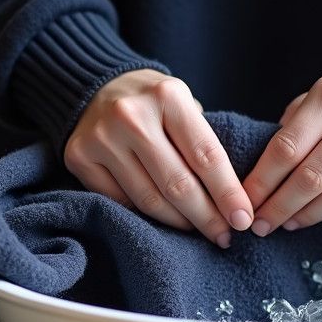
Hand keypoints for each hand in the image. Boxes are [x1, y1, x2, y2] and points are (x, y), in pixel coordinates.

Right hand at [64, 70, 253, 247]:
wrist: (94, 86)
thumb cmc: (152, 102)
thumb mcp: (182, 103)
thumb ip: (202, 141)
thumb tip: (232, 200)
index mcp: (167, 96)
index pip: (206, 155)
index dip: (228, 193)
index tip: (242, 219)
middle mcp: (131, 116)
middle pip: (178, 184)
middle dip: (207, 217)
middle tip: (224, 235)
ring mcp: (102, 138)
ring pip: (149, 199)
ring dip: (179, 222)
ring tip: (197, 230)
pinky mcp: (79, 158)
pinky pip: (120, 201)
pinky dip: (145, 216)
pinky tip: (163, 220)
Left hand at [243, 69, 321, 233]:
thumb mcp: (319, 97)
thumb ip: (293, 128)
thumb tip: (260, 179)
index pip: (287, 148)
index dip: (262, 182)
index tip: (246, 203)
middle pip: (311, 177)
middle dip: (279, 207)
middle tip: (260, 225)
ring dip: (307, 215)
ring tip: (287, 223)